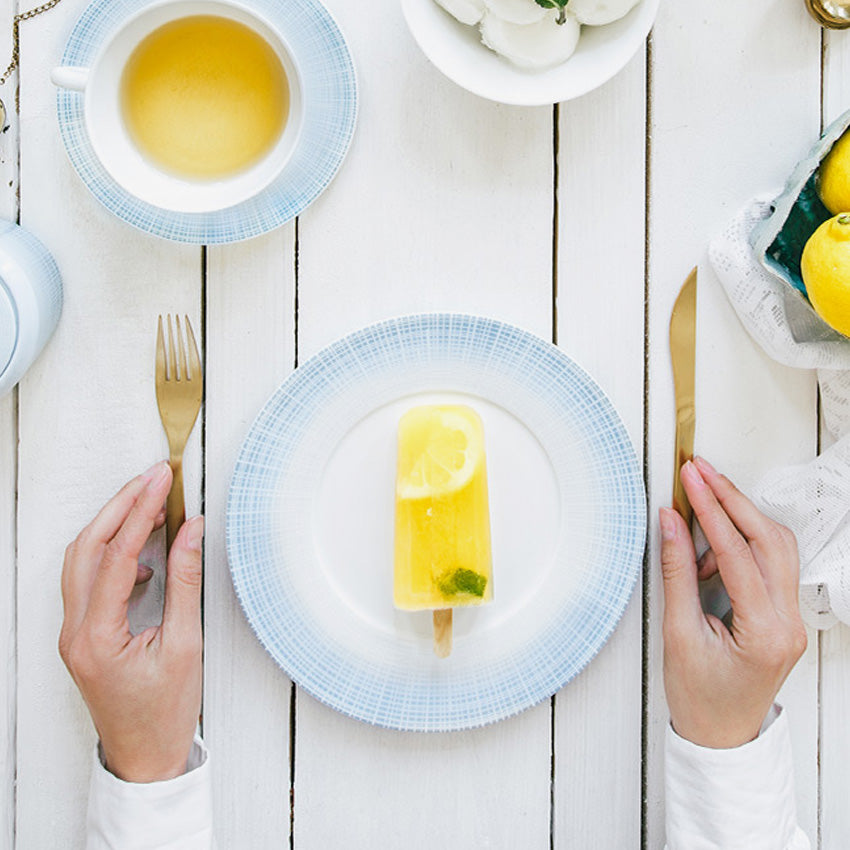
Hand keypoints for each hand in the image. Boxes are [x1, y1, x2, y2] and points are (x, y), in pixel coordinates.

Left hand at [59, 461, 204, 782]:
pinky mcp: (84, 633)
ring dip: (112, 525)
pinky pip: (89, 579)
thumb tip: (190, 531)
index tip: (161, 481)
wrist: (144, 756)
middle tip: (151, 477)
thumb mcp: (184, 645)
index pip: (118, 555)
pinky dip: (113, 553)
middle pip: (86, 548)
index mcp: (97, 636)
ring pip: (82, 560)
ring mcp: (75, 632)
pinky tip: (142, 551)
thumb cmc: (165, 712)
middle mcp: (75, 631)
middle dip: (119, 505)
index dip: (141, 511)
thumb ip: (184, 582)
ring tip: (148, 502)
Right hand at [660, 456, 806, 748]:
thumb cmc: (700, 698)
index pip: (739, 553)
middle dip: (733, 499)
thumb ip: (676, 573)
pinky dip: (742, 543)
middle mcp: (788, 621)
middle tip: (700, 472)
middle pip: (770, 540)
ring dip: (741, 517)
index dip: (712, 510)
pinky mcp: (782, 613)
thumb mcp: (679, 635)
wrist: (720, 736)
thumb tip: (670, 524)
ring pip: (777, 546)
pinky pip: (770, 562)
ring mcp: (791, 617)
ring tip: (701, 505)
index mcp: (766, 632)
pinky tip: (712, 547)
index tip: (691, 480)